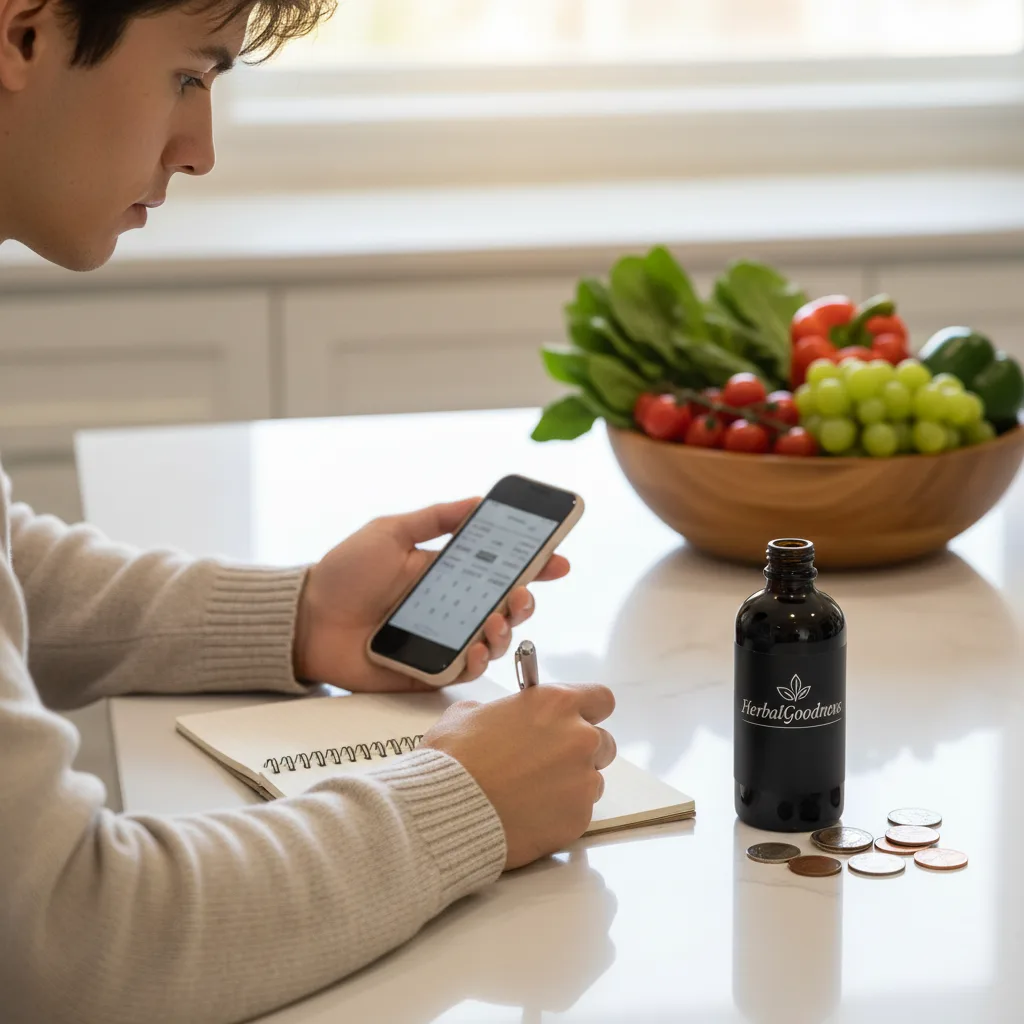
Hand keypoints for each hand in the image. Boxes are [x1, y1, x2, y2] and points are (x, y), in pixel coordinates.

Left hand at [293, 498, 569, 691]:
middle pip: (507, 607)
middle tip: (521, 595)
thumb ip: (435, 519)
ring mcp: (443, 640)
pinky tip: (474, 650)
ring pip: (494, 640)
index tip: (558, 560)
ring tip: (493, 622)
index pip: (501, 568)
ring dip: (504, 630)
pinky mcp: (429, 669)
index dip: (534, 565)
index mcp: (446, 573)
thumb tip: (478, 500)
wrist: (307, 619)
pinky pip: (466, 670)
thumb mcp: (390, 532)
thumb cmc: (343, 573)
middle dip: (525, 600)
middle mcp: (451, 607)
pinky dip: (478, 661)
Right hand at [422, 684, 616, 869]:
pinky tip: (529, 814)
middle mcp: (579, 737)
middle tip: (548, 763)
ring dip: (571, 783)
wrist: (445, 811)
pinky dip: (560, 813)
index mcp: (556, 703)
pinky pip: (579, 811)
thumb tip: (501, 720)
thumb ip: (498, 711)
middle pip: (603, 742)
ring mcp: (583, 780)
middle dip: (580, 751)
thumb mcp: (467, 714)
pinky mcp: (579, 818)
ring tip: (532, 793)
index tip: (576, 719)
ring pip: (593, 780)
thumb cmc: (454, 759)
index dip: (588, 710)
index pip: (600, 699)